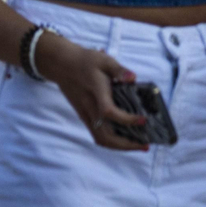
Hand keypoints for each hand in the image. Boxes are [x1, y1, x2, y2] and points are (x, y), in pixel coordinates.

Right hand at [40, 35, 146, 150]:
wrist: (60, 64)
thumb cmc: (84, 61)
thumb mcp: (103, 60)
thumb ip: (118, 70)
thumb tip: (133, 78)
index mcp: (95, 92)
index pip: (109, 111)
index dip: (127, 119)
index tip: (144, 120)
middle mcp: (89, 107)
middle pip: (105, 135)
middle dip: (127, 144)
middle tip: (145, 144)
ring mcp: (85, 113)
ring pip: (100, 138)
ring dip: (120, 146)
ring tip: (137, 144)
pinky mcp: (83, 115)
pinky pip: (97, 134)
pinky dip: (113, 141)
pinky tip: (125, 137)